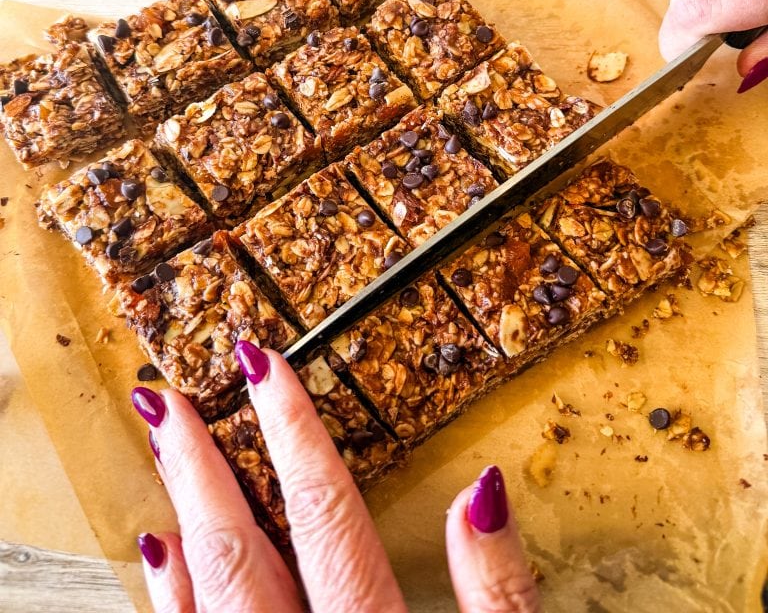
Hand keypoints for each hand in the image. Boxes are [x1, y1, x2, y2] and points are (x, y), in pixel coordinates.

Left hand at [130, 346, 540, 612]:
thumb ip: (501, 594)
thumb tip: (482, 491)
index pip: (324, 514)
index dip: (291, 431)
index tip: (261, 364)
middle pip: (240, 553)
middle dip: (200, 469)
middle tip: (164, 399)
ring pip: (204, 600)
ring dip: (181, 521)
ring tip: (162, 453)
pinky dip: (174, 598)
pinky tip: (165, 559)